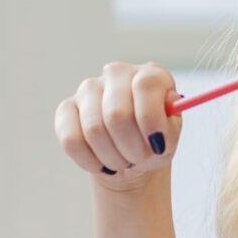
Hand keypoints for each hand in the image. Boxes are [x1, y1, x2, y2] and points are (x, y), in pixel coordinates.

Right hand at [55, 62, 179, 192]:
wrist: (131, 157)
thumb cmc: (154, 143)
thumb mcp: (170, 138)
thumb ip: (171, 124)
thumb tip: (170, 103)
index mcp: (150, 74)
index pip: (146, 85)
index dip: (151, 120)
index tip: (157, 145)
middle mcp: (117, 74)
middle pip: (117, 113)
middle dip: (131, 148)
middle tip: (139, 160)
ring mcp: (89, 89)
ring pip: (93, 129)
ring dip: (112, 157)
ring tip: (123, 162)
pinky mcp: (66, 109)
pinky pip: (71, 139)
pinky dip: (89, 160)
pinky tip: (102, 164)